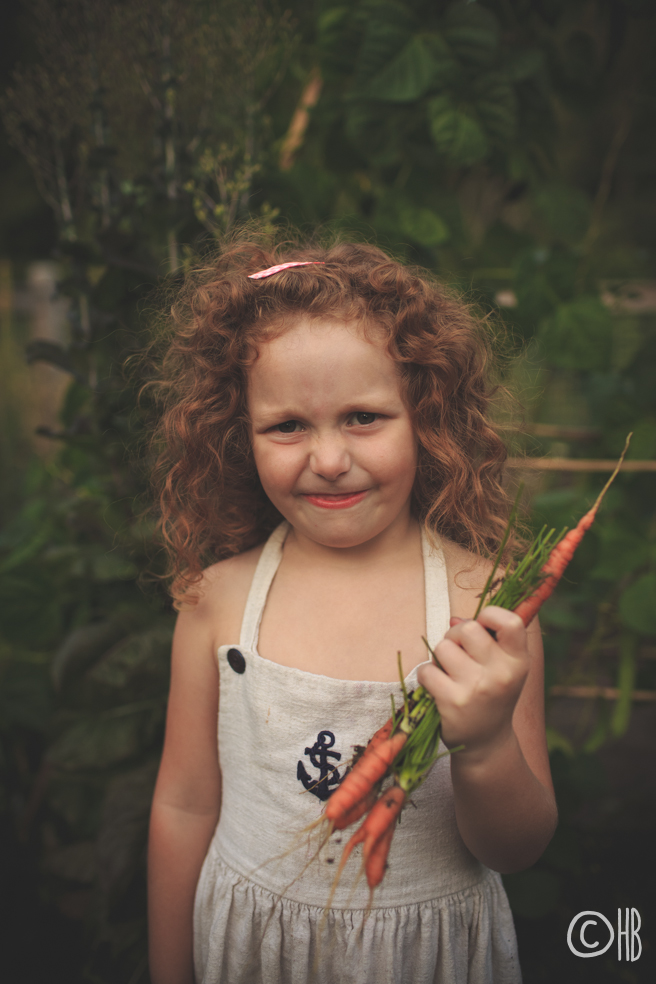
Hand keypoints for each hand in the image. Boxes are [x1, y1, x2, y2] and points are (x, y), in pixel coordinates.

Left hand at [417, 606, 529, 757]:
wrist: (487, 743)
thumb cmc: (493, 694)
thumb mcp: (502, 667)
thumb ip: (486, 638)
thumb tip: (455, 619)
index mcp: (519, 661)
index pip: (510, 621)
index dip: (490, 615)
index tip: (482, 626)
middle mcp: (502, 674)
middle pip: (467, 629)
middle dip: (455, 636)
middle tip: (459, 653)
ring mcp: (477, 689)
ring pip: (442, 647)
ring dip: (440, 658)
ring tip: (451, 674)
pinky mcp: (452, 702)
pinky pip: (427, 670)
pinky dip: (428, 676)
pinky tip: (440, 689)